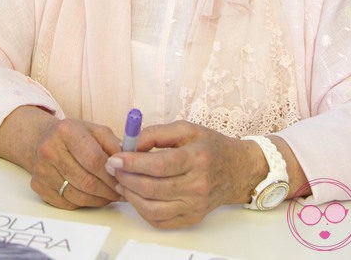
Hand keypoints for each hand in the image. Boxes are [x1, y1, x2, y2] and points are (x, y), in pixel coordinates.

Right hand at [0, 106, 121, 210]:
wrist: (43, 139)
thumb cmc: (75, 136)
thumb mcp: (96, 131)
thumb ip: (115, 144)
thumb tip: (129, 164)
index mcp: (66, 131)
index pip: (94, 159)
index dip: (112, 174)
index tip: (125, 180)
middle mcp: (49, 150)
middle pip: (87, 181)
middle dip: (109, 190)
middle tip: (122, 192)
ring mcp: (42, 170)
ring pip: (79, 195)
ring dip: (100, 199)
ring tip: (111, 195)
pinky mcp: (39, 186)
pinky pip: (69, 203)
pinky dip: (86, 203)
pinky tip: (95, 196)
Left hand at [104, 120, 264, 228]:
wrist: (238, 170)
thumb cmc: (211, 147)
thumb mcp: (186, 129)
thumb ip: (156, 133)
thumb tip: (130, 143)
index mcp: (197, 159)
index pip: (159, 165)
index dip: (133, 163)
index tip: (115, 158)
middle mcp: (198, 185)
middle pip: (152, 188)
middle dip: (125, 178)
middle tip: (112, 168)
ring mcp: (195, 206)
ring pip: (153, 208)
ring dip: (130, 195)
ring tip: (120, 182)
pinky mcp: (192, 218)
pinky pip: (160, 221)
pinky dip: (142, 210)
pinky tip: (135, 195)